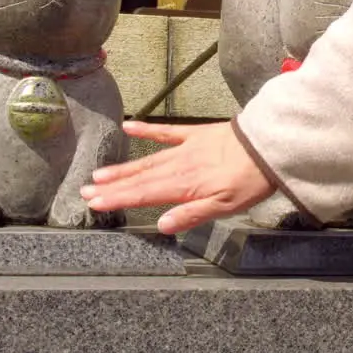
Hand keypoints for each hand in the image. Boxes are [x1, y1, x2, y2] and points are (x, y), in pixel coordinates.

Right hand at [79, 121, 276, 234]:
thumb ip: (192, 214)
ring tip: (99, 174)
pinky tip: (129, 126)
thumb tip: (162, 225)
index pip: (143, 195)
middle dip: (111, 186)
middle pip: (139, 179)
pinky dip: (146, 130)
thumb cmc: (250, 180)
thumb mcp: (225, 206)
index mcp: (183, 186)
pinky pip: (166, 132)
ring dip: (122, 168)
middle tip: (85, 191)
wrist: (267, 145)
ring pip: (147, 160)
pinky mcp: (196, 134)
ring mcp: (185, 148)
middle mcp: (178, 167)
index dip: (117, 200)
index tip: (94, 203)